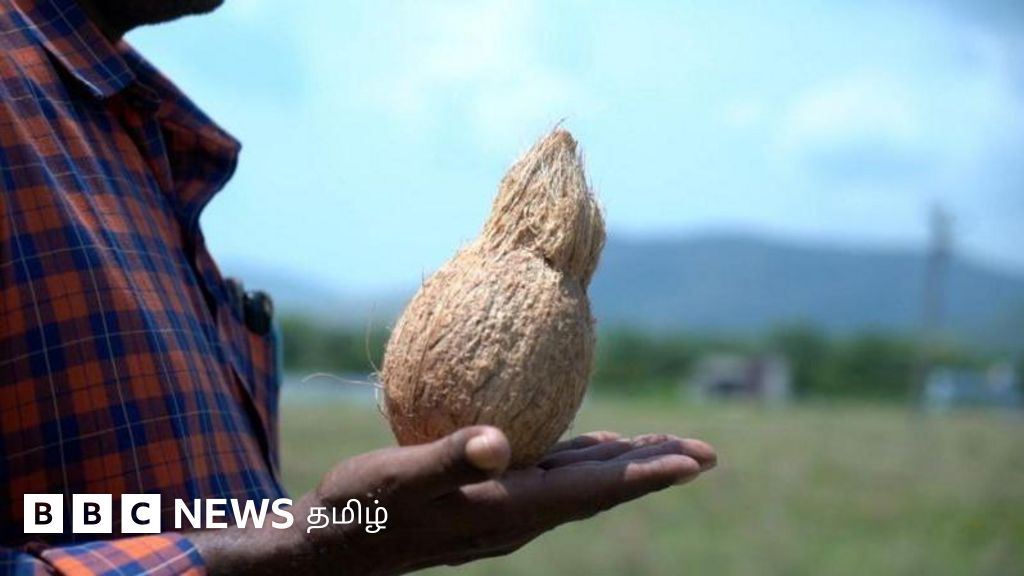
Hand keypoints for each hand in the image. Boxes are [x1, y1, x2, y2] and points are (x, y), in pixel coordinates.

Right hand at [194, 427, 715, 574]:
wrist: (335, 548)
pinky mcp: (492, 501)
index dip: (645, 475)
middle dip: (654, 471)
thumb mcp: (397, 478)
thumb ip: (449, 459)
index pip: (591, 491)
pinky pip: (553, 477)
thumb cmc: (361, 509)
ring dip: (626, 467)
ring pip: (582, 484)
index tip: (694, 460)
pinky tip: (595, 446)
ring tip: (666, 450)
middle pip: (601, 491)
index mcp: (507, 510)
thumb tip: (501, 442)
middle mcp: (518, 516)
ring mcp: (507, 511)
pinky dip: (584, 460)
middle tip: (706, 452)